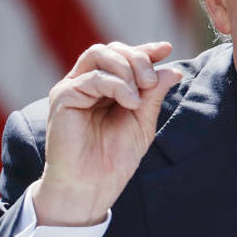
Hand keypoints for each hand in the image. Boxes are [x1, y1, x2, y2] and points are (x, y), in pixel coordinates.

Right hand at [32, 42, 181, 225]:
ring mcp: (73, 88)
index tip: (166, 49)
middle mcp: (87, 83)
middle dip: (138, 58)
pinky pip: (92, 77)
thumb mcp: (143, 121)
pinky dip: (117, 84)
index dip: (145, 50)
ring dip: (127, 67)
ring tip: (142, 91)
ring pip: (99, 54)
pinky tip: (131, 102)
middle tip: (152, 80)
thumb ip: (154, 94)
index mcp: (106, 87)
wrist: (91, 187)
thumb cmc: (115, 158)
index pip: (124, 56)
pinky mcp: (63, 97)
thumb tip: (173, 68)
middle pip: (112, 49)